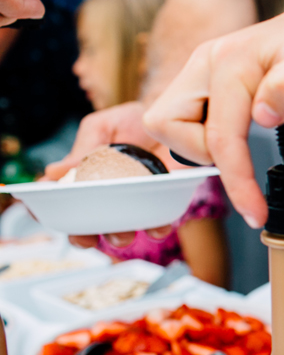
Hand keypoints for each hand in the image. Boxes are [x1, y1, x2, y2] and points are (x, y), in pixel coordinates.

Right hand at [46, 103, 176, 247]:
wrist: (172, 117)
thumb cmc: (131, 121)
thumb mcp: (103, 127)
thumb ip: (83, 147)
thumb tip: (53, 171)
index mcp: (85, 178)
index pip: (58, 199)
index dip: (43, 210)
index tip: (40, 213)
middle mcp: (106, 196)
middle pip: (86, 226)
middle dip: (82, 237)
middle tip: (85, 237)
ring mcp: (134, 202)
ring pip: (121, 231)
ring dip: (118, 238)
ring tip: (122, 235)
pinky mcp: (162, 203)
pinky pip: (158, 223)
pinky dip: (156, 229)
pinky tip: (156, 227)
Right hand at [143, 0, 283, 227]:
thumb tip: (262, 114)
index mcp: (231, 60)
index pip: (217, 135)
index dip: (235, 180)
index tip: (256, 212)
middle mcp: (207, 62)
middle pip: (167, 125)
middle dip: (204, 154)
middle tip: (246, 161)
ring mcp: (204, 71)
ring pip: (171, 123)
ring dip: (204, 146)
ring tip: (246, 146)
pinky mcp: (209, 82)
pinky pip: (187, 119)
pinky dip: (209, 137)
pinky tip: (241, 138)